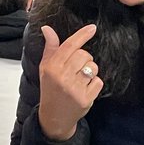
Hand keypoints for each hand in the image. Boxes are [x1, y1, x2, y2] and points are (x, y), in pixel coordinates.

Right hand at [37, 23, 102, 141]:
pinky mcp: (85, 99)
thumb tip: (47, 28)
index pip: (70, 46)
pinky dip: (94, 83)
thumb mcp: (45, 68)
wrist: (54, 116)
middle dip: (84, 58)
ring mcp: (75, 89)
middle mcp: (63, 78)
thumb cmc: (50, 89)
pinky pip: (98, 81)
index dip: (82, 35)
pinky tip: (85, 89)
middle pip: (84, 55)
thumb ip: (50, 48)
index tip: (92, 28)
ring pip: (92, 68)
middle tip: (77, 67)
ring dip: (90, 70)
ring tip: (81, 78)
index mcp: (52, 68)